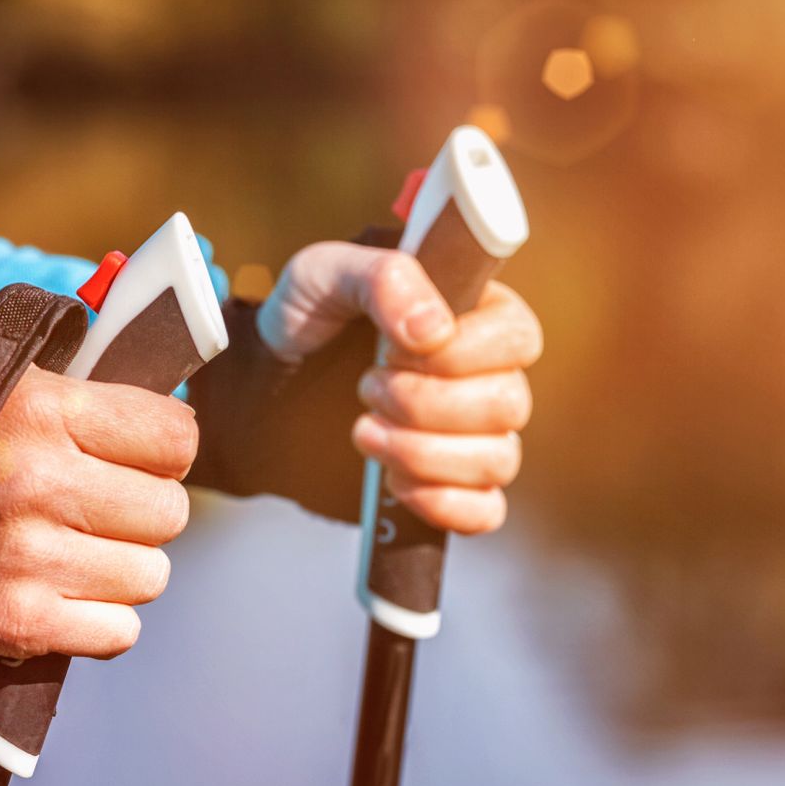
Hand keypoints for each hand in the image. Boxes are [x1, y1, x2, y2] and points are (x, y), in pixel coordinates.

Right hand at [0, 366, 197, 660]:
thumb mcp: (3, 383)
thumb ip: (87, 390)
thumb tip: (173, 417)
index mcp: (43, 412)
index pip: (174, 439)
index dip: (162, 452)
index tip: (138, 459)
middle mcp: (38, 482)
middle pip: (168, 512)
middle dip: (140, 514)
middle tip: (96, 510)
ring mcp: (28, 558)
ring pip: (149, 575)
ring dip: (121, 569)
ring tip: (72, 551)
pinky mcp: (18, 622)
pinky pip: (118, 631)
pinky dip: (98, 620)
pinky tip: (61, 593)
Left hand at [258, 242, 540, 533]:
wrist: (265, 383)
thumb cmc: (306, 316)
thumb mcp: (326, 273)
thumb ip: (383, 279)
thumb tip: (434, 330)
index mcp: (474, 312)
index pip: (518, 336)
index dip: (459, 352)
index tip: (391, 348)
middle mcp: (487, 374)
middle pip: (509, 404)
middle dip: (425, 403)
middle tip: (365, 387)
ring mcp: (474, 435)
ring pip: (498, 460)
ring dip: (422, 452)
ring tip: (363, 431)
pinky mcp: (451, 485)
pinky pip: (485, 512)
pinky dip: (442, 503)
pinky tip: (394, 482)